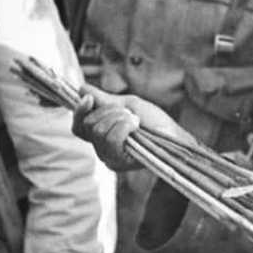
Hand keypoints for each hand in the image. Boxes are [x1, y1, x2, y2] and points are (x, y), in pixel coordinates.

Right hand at [72, 86, 186, 170]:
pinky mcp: (118, 163)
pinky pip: (111, 139)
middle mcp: (101, 149)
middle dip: (109, 111)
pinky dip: (124, 127)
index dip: (79, 111)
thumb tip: (81, 89)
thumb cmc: (154, 122)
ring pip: (99, 131)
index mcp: (101, 136)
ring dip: (119, 118)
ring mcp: (109, 157)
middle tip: (129, 113)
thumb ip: (104, 100)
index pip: (78, 127)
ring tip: (135, 120)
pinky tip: (136, 126)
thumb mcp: (127, 105)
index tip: (88, 97)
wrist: (174, 135)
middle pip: (89, 125)